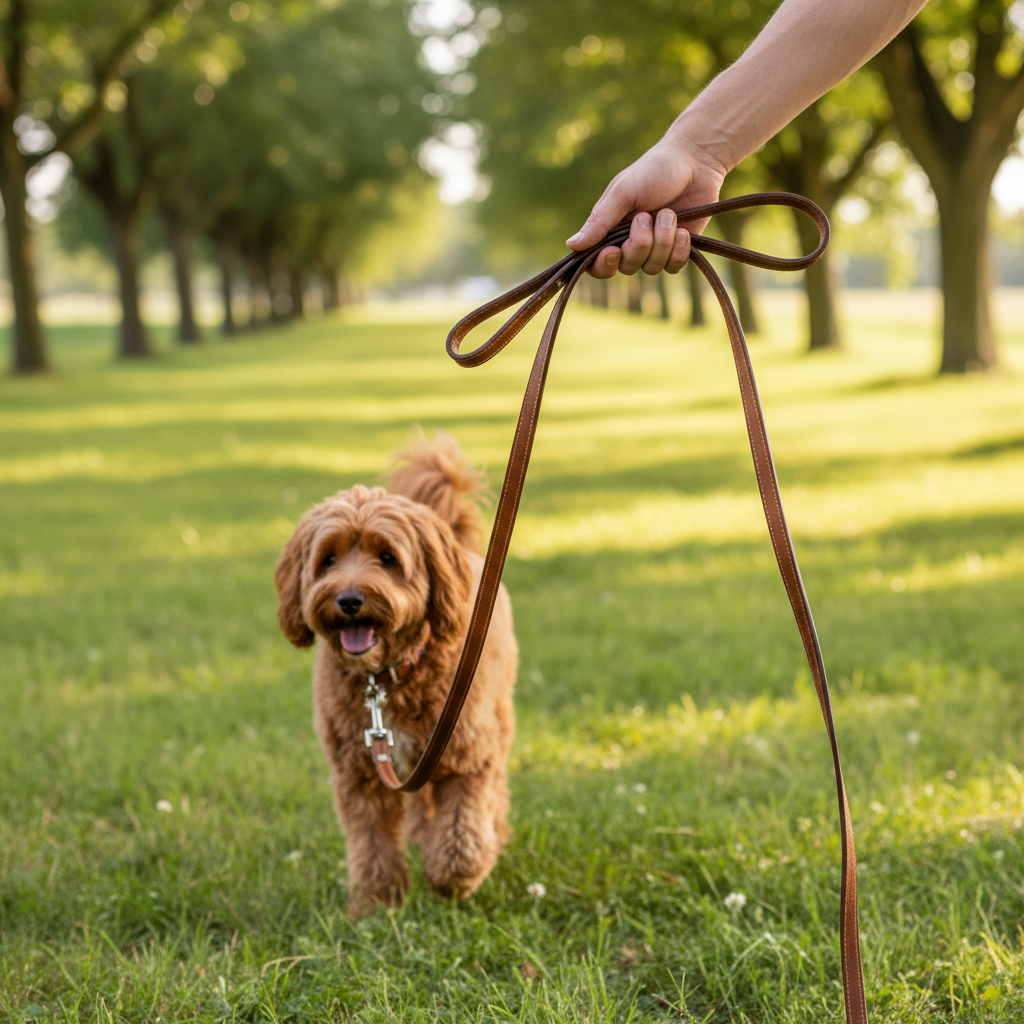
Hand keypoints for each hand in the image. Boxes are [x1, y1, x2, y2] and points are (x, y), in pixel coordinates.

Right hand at [565, 135, 726, 278]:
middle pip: (627, 267)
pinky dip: (679, 250)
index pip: (598, 265)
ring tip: (668, 214)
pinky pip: (673, 267)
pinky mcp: (678, 250)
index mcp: (611, 230)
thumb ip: (598, 221)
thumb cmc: (653, 171)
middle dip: (639, 244)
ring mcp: (655, 249)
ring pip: (651, 268)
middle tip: (646, 216)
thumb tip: (571, 245)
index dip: (604, 265)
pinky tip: (683, 230)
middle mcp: (631, 243)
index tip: (614, 251)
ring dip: (662, 241)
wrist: (695, 162)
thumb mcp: (622, 193)